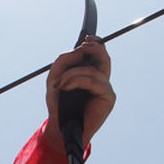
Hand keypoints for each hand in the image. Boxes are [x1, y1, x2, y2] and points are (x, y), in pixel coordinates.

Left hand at [42, 36, 114, 153]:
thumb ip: (65, 60)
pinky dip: (77, 81)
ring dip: (73, 74)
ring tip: (60, 85)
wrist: (60, 126)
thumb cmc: (59, 103)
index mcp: (90, 74)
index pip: (98, 55)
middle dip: (95, 48)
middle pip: (104, 58)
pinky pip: (94, 81)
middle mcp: (100, 80)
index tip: (87, 37)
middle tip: (84, 45)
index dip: (96, 44)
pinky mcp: (108, 97)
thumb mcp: (55, 77)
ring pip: (93, 70)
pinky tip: (66, 88)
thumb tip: (82, 49)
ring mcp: (106, 89)